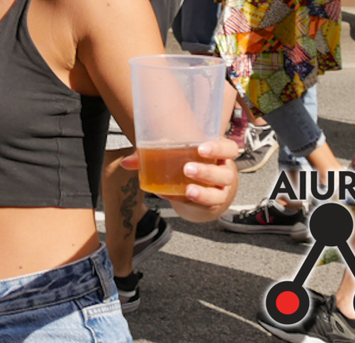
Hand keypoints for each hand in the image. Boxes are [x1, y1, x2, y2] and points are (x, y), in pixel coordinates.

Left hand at [122, 138, 239, 214]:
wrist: (201, 186)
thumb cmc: (188, 161)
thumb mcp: (177, 153)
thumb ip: (152, 154)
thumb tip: (126, 162)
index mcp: (219, 154)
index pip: (228, 149)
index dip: (219, 148)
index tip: (201, 148)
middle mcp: (224, 173)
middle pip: (225, 174)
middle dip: (207, 172)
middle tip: (187, 169)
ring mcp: (220, 191)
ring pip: (217, 194)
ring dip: (202, 193)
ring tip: (187, 190)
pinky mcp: (210, 205)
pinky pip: (202, 206)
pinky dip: (184, 201)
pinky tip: (169, 196)